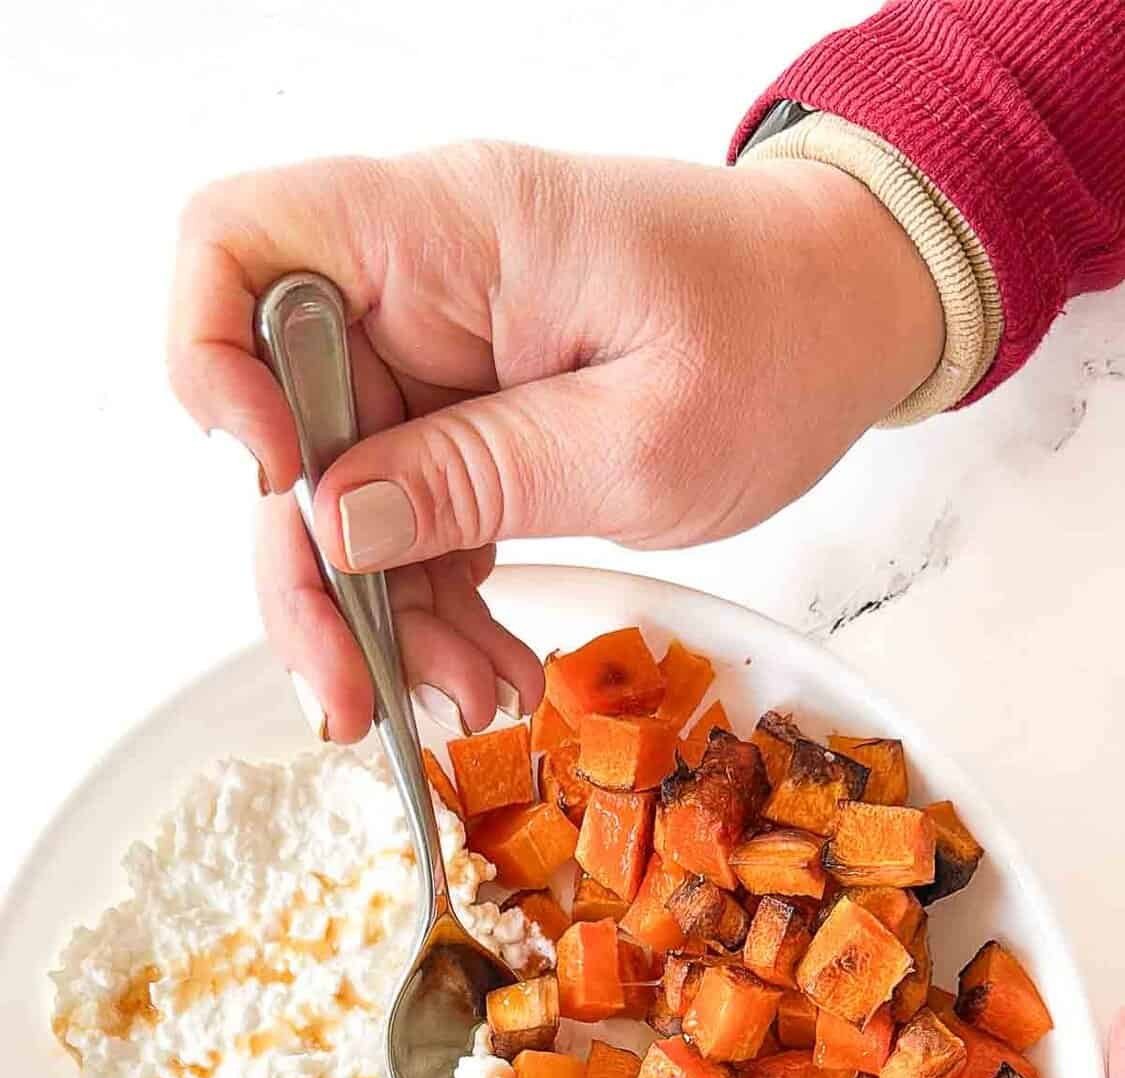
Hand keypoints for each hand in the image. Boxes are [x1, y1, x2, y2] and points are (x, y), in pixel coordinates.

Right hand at [169, 143, 941, 740]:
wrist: (847, 315)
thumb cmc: (778, 338)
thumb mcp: (640, 438)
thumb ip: (480, 475)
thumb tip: (333, 522)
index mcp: (448, 232)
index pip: (239, 247)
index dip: (218, 369)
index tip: (284, 490)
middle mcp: (416, 284)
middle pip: (276, 420)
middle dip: (307, 573)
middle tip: (350, 698)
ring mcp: (434, 352)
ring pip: (339, 493)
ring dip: (381, 616)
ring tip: (464, 697)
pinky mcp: (463, 413)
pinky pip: (406, 515)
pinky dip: (433, 603)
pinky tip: (482, 666)